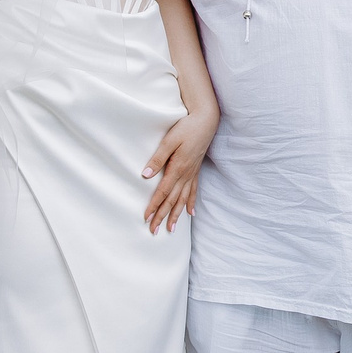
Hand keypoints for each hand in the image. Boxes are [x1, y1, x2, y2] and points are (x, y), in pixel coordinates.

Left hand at [143, 107, 215, 233]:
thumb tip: (145, 176)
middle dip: (163, 216)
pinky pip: (194, 192)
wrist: (206, 120)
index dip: (154, 206)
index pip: (163, 192)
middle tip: (155, 232)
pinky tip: (191, 214)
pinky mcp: (196, 171)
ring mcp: (192, 174)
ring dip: (176, 215)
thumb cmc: (186, 128)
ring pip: (184, 200)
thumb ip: (157, 159)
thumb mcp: (169, 140)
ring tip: (171, 229)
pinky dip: (191, 204)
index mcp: (178, 168)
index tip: (146, 218)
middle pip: (172, 201)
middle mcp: (186, 175)